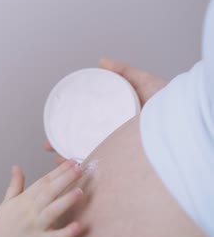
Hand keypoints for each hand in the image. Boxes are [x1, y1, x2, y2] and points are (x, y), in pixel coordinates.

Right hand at [0, 161, 83, 236]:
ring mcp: (36, 227)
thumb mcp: (6, 202)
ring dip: (66, 201)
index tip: (71, 162)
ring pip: (52, 211)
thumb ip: (15, 185)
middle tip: (79, 168)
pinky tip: (78, 226)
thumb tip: (16, 167)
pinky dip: (66, 232)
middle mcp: (30, 211)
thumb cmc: (3, 226)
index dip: (57, 171)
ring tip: (80, 191)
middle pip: (49, 192)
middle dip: (64, 179)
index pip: (43, 182)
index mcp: (24, 200)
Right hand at [44, 58, 168, 162]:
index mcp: (117, 121)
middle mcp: (116, 138)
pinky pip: (101, 171)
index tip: (53, 125)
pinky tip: (73, 174)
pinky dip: (84, 174)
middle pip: (83, 142)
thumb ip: (126, 72)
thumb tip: (102, 61)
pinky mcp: (124, 165)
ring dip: (69, 160)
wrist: (189, 127)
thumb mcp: (148, 84)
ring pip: (88, 157)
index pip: (88, 124)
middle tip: (48, 145)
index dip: (68, 125)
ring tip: (56, 159)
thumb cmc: (174, 108)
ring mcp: (119, 153)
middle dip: (62, 145)